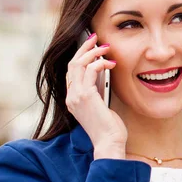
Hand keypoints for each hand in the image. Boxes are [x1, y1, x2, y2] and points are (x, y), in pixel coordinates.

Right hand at [65, 33, 127, 150]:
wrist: (109, 143)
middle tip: (95, 38)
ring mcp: (75, 96)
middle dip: (84, 48)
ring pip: (78, 64)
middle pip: (71, 64)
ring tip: (106, 47)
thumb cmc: (110, 128)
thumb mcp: (102, 105)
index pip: (72, 72)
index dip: (80, 57)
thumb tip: (102, 72)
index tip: (91, 47)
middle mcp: (70, 97)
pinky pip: (89, 71)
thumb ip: (98, 90)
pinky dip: (100, 63)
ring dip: (93, 52)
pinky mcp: (85, 96)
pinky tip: (110, 63)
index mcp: (72, 99)